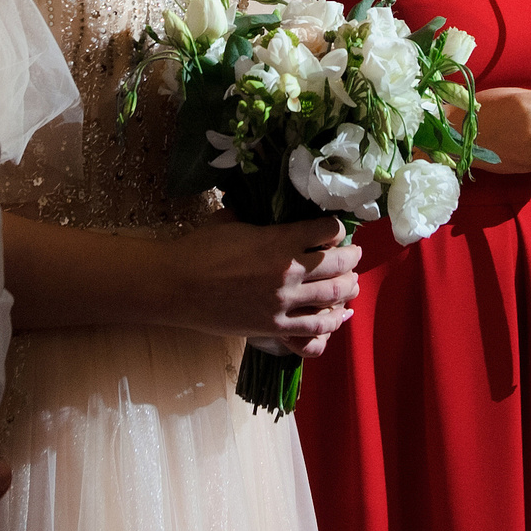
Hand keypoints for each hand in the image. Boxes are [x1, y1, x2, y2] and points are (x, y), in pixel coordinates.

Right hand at [166, 218, 358, 358]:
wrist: (177, 286)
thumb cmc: (200, 249)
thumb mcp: (233, 219)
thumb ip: (258, 216)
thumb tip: (263, 203)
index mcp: (280, 239)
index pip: (329, 230)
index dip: (337, 229)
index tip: (336, 232)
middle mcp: (289, 270)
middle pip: (339, 264)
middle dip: (352, 258)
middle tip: (354, 256)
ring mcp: (284, 301)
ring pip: (334, 296)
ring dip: (349, 288)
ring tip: (352, 284)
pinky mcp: (274, 326)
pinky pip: (315, 327)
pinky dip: (333, 321)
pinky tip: (340, 316)